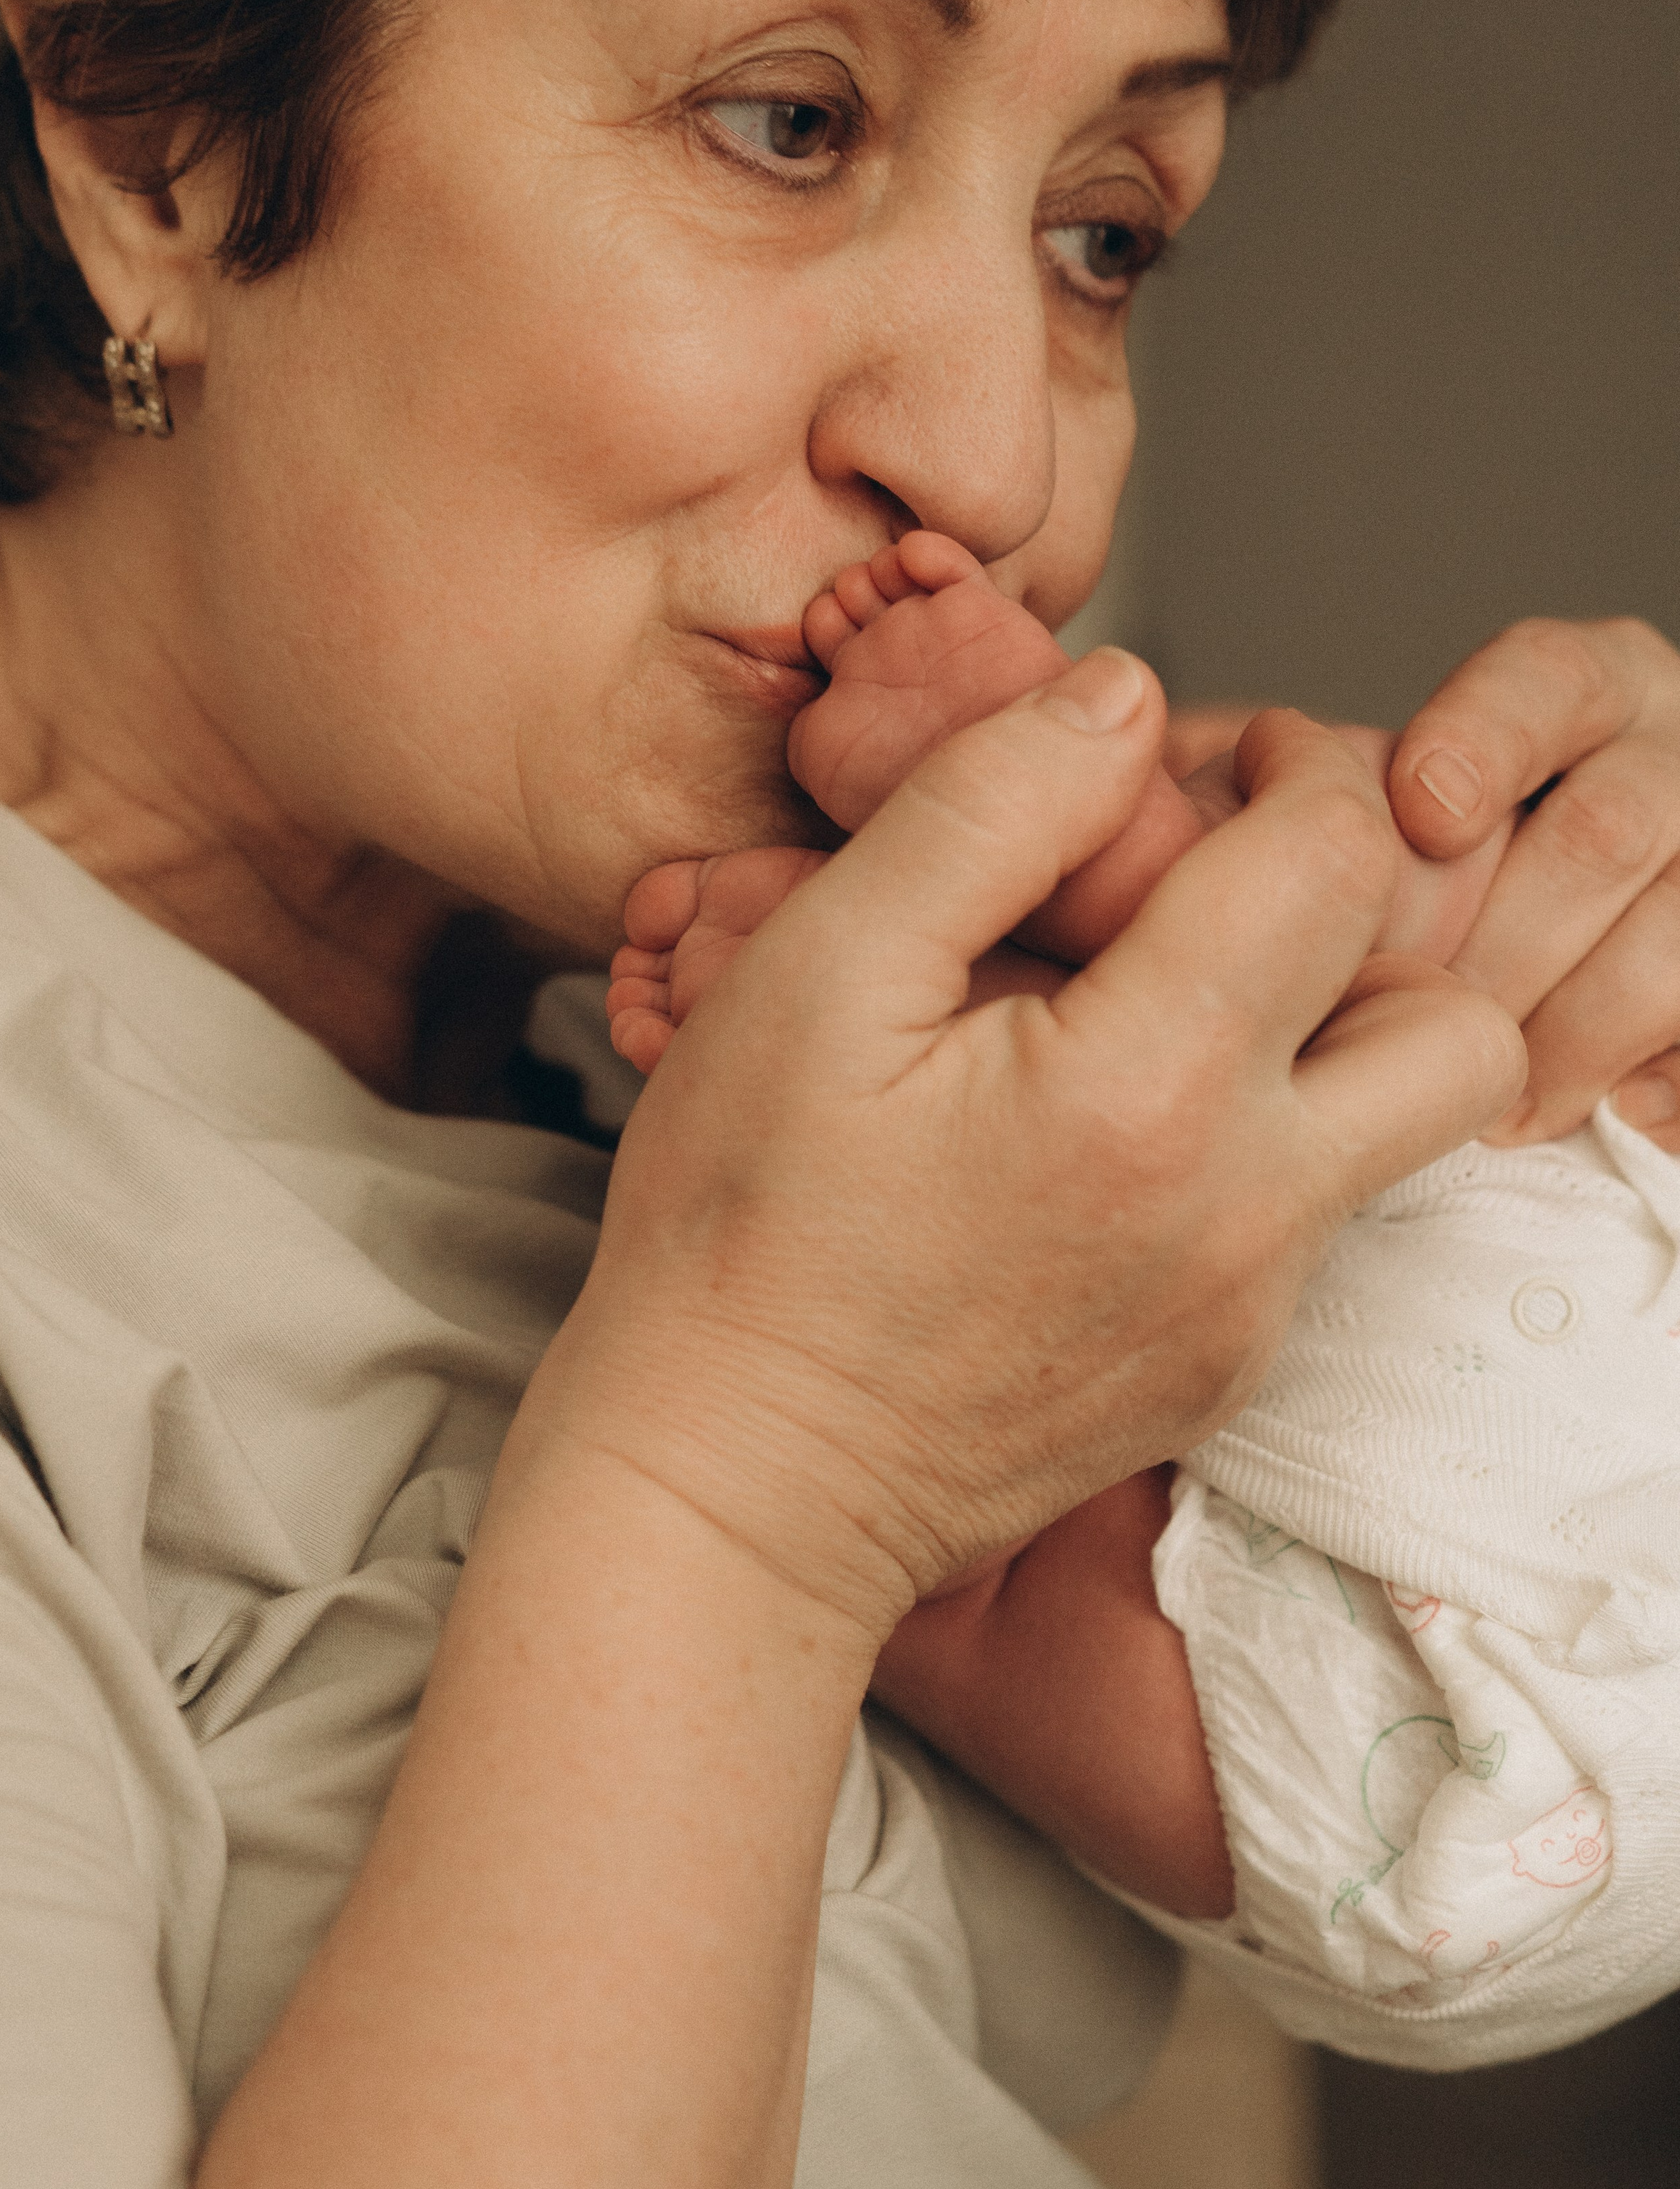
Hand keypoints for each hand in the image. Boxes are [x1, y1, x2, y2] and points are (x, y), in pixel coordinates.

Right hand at [546, 663, 1524, 1637]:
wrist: (733, 1488)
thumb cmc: (741, 1236)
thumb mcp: (818, 971)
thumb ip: (984, 808)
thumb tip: (1116, 700)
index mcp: (1147, 1091)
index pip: (1335, 860)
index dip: (1286, 766)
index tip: (1207, 758)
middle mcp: (1244, 1212)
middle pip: (1455, 1019)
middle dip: (1373, 921)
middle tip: (1238, 886)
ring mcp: (1248, 1306)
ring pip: (1396, 1126)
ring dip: (1324, 1034)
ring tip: (1164, 1000)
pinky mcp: (1223, 1366)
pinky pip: (1308, 1216)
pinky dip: (1252, 1138)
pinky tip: (1105, 1126)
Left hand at [1382, 617, 1679, 1144]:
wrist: (1561, 930)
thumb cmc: (1459, 874)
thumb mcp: (1417, 797)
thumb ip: (1358, 803)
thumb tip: (1273, 813)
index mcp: (1596, 686)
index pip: (1549, 677)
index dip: (1486, 741)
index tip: (1424, 815)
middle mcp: (1675, 752)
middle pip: (1607, 830)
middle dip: (1506, 943)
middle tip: (1427, 1018)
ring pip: (1671, 942)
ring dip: (1577, 1034)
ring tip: (1499, 1108)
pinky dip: (1670, 1081)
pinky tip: (1616, 1113)